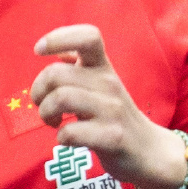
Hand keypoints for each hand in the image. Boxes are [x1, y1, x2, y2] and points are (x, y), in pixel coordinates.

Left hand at [31, 25, 187, 188]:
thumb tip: (60, 52)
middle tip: (44, 106)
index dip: (58, 37)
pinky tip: (68, 139)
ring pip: (61, 98)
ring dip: (46, 113)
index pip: (88, 36)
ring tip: (54, 122)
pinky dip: (62, 138)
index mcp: (103, 67)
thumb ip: (80, 69)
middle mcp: (108, 83)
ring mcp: (112, 110)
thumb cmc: (115, 118)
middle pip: (56, 73)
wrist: (150, 152)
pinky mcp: (113, 137)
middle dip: (38, 91)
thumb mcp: (100, 87)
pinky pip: (71, 132)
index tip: (39, 51)